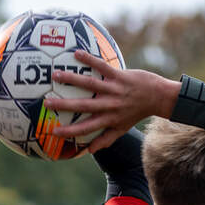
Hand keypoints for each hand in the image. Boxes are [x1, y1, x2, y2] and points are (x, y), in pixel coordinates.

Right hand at [45, 50, 180, 152]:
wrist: (158, 97)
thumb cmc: (137, 113)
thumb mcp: (122, 129)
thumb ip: (105, 139)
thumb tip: (89, 151)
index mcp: (109, 119)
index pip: (86, 128)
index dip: (70, 131)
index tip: (54, 132)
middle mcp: (110, 105)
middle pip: (84, 106)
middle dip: (65, 105)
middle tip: (47, 103)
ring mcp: (114, 89)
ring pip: (90, 84)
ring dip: (72, 79)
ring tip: (55, 75)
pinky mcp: (120, 75)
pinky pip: (102, 67)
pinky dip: (90, 60)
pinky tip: (76, 53)